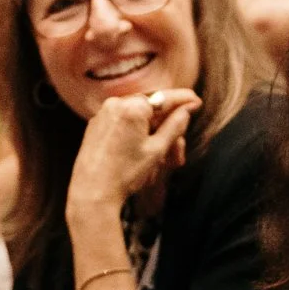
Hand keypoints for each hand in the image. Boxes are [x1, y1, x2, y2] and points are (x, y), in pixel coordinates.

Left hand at [65, 90, 198, 218]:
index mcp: (133, 107)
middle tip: (179, 149)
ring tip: (163, 158)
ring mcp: (103, 113)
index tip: (196, 101)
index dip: (183, 100)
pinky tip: (143, 151)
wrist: (92, 192)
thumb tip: (187, 109)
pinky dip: (136, 132)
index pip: (164, 97)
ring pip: (137, 117)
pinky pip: (122, 122)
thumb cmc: (125, 173)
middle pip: (151, 109)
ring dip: (153, 132)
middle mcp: (116, 104)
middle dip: (167, 126)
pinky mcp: (96, 125)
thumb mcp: (157, 150)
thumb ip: (175, 125)